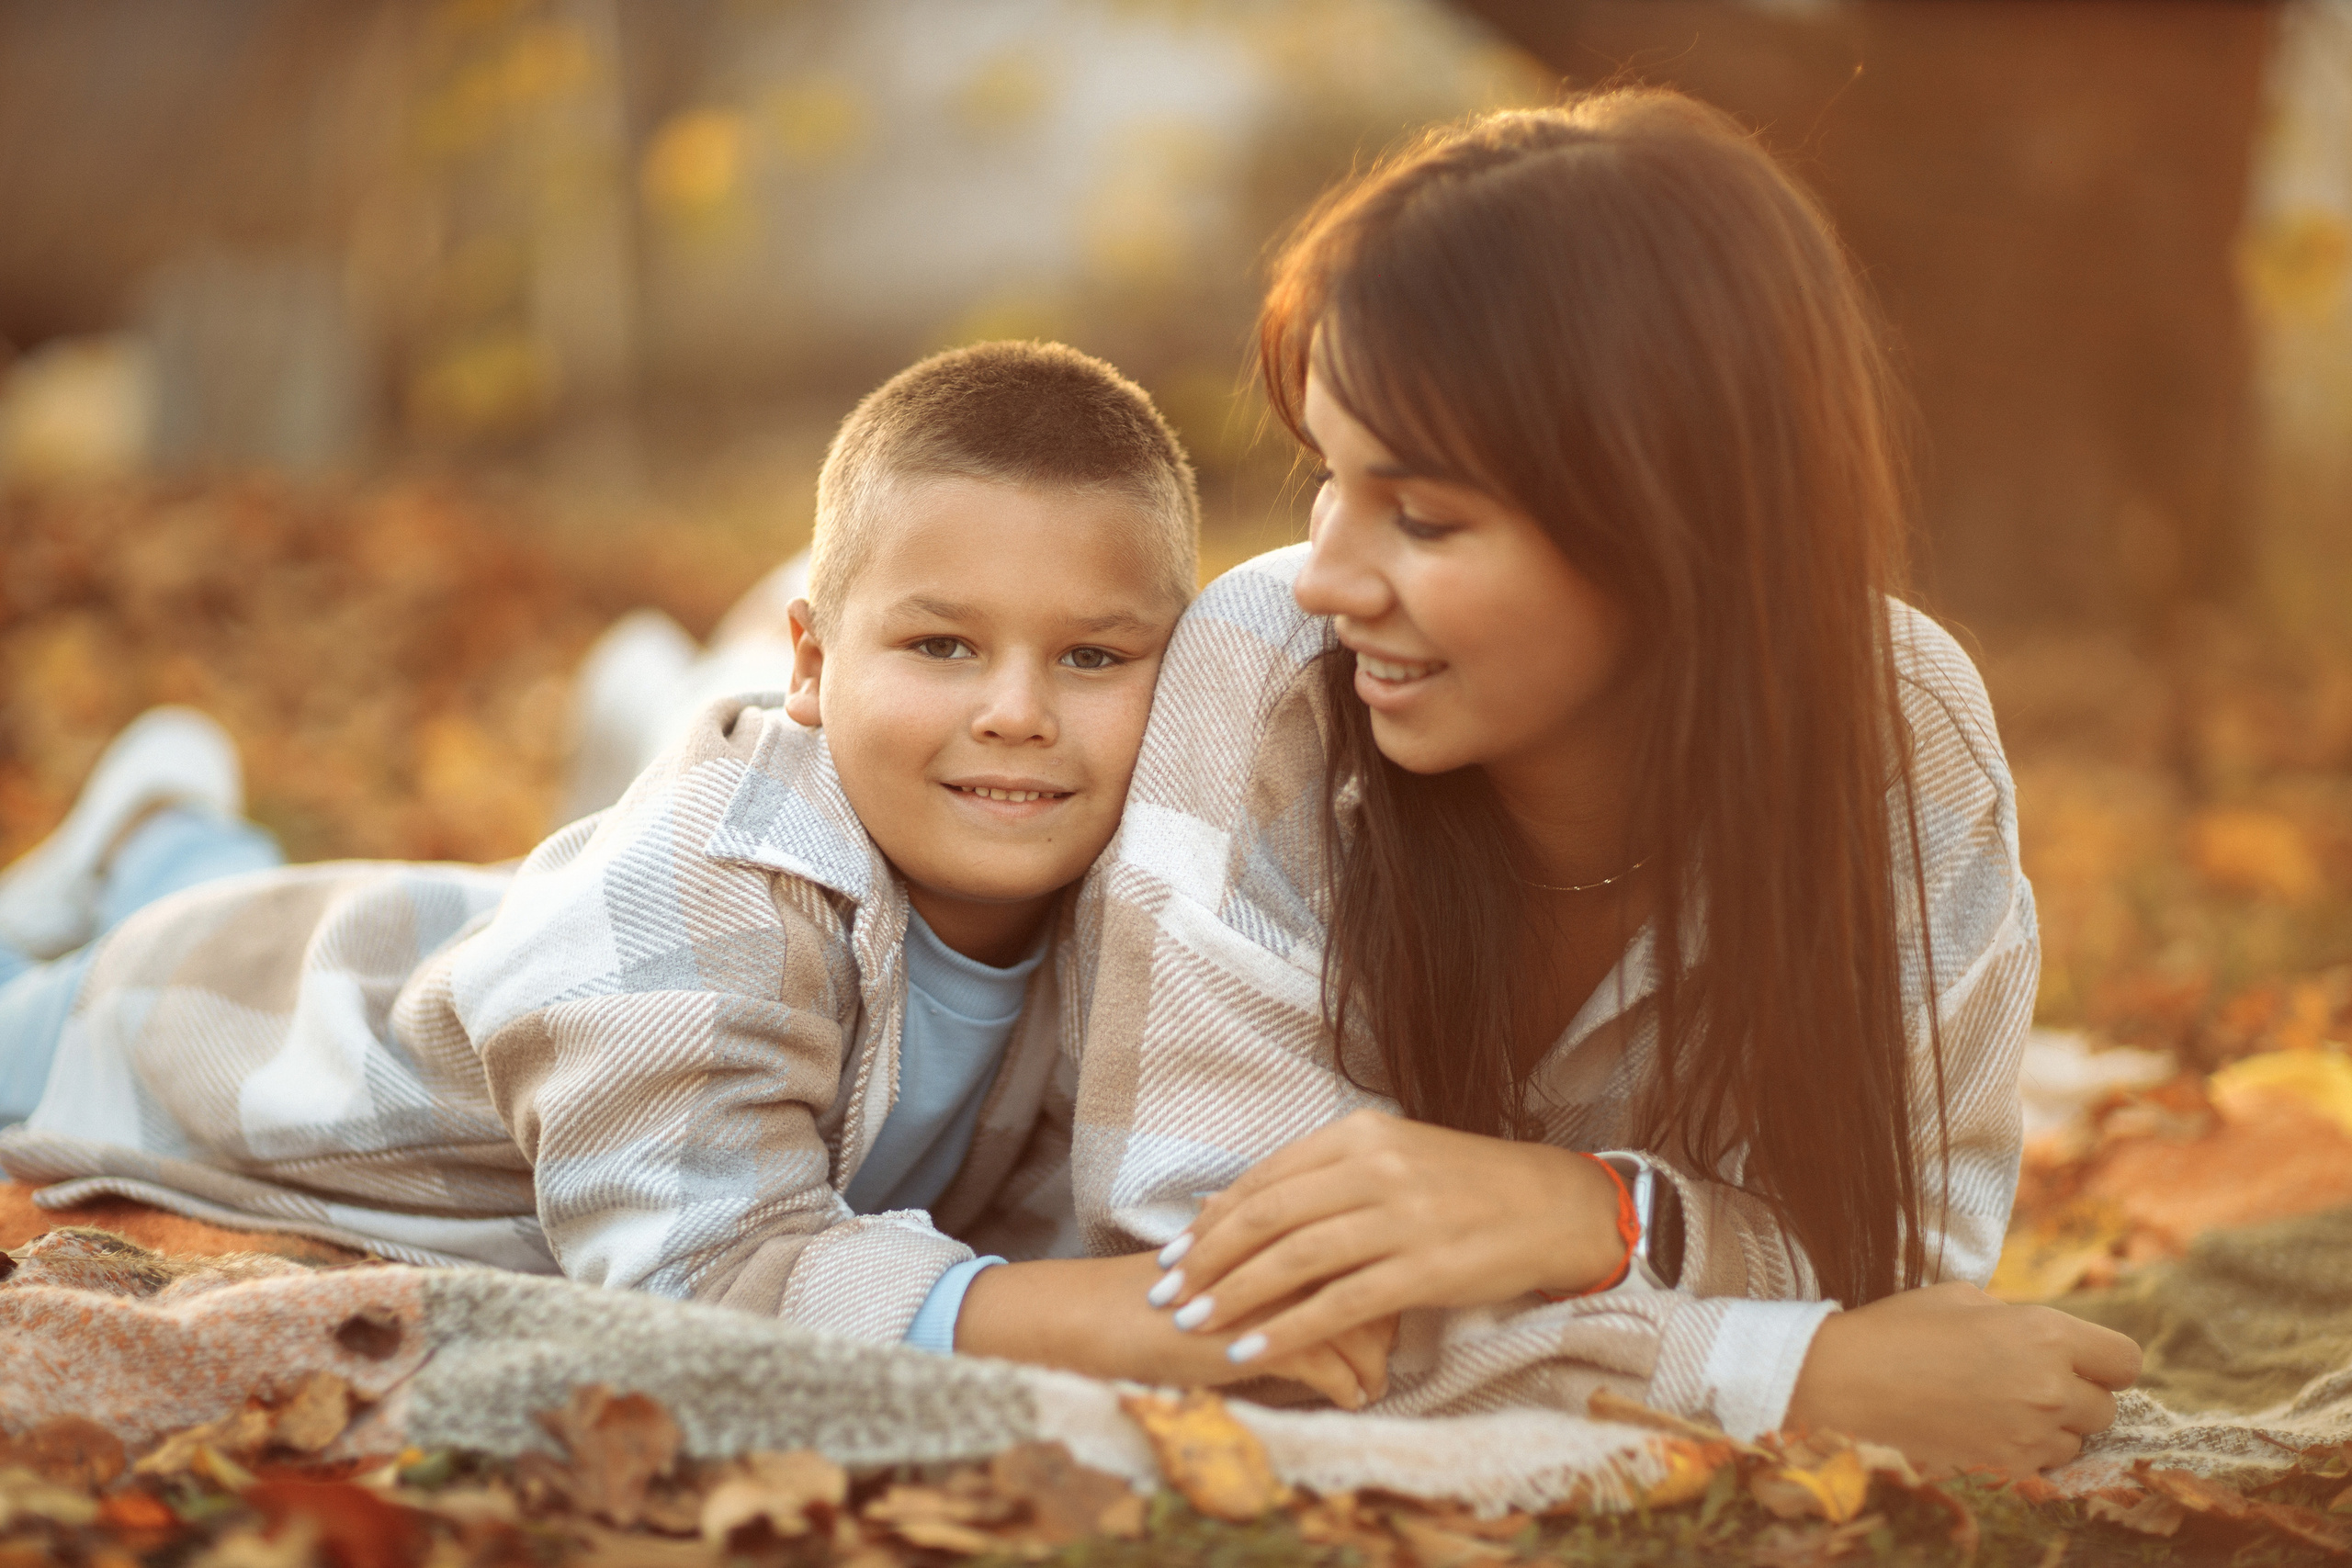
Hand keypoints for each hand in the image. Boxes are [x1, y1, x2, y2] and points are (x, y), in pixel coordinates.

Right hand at [954, 1252, 1397, 1408]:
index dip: (1381, 1270)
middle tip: (1390, 1348)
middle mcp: (1281, 1244)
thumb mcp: (1225, 1260)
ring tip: (1376, 1379)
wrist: (1099, 1315)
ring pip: (1358, 1322)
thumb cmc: (1164, 1290)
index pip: (1357, 1232)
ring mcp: (1272, 1290)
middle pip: (1367, 1275)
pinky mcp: (1257, 1338)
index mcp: (1276, 1216)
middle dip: (1388, 1319)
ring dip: (1375, 1359)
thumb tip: (1324, 1261)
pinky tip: (1354, 1400)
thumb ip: (1273, 1251)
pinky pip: (1330, 1366)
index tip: (1390, 1305)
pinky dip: (1349, 1388)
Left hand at [1147, 1109, 1628, 1368]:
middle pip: (1267, 1217)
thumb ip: (1324, 1177)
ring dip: (1233, 1295)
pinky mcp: (1425, 1268)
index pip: (1266, 1179)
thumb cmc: (1466, 1187)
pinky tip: (1251, 1349)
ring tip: (1192, 1324)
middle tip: (1165, 1293)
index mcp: (1360, 1134)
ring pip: (1293, 1260)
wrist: (1553, 1207)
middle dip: (1206, 1259)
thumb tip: (1241, 1205)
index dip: (1213, 1220)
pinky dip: (1288, 1329)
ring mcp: (1400, 1217)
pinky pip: (1339, 1303)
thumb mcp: (1393, 1158)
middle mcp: (1375, 1168)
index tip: (1175, 1253)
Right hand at [1786, 1281, 2141, 1475]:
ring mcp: (2031, 1434)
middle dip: (2076, 1396)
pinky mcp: (2009, 1469)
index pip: (2125, 1360)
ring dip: (2054, 1428)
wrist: (1846, 1384)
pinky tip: (1985, 1430)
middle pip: (2105, 1407)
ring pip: (2078, 1441)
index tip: (2080, 1362)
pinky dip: (2026, 1452)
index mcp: (2045, 1333)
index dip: (2104, 1361)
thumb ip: (2017, 1319)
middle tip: (2029, 1384)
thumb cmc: (1898, 1330)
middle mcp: (2051, 1386)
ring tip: (2002, 1409)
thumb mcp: (1963, 1299)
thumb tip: (2042, 1339)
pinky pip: (2045, 1466)